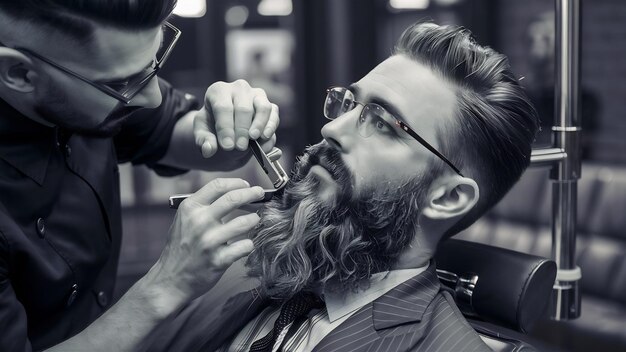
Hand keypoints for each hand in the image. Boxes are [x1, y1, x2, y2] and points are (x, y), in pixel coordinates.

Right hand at [147, 178, 264, 300]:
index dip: (236, 183)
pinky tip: (245, 244)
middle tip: (259, 194)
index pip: (218, 186)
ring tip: (254, 220)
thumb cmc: (181, 248)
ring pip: (244, 222)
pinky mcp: (219, 260)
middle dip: (252, 194)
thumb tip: (234, 193)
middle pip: (234, 198)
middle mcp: (199, 222)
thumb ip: (204, 206)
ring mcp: (209, 241)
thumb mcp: (185, 220)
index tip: (246, 185)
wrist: (171, 279)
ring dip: (254, 219)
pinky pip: (245, 246)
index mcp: (190, 208)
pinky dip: (249, 244)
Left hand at [193, 80, 279, 156]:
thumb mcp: (202, 133)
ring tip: (254, 139)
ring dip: (260, 125)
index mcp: (218, 91)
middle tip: (239, 147)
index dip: (226, 128)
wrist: (228, 128)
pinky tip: (265, 140)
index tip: (227, 146)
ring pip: (263, 107)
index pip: (223, 108)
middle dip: (242, 130)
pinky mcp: (270, 106)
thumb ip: (203, 141)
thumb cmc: (213, 126)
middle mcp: (239, 88)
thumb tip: (208, 149)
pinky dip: (271, 128)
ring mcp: (257, 95)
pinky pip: (274, 115)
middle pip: (243, 108)